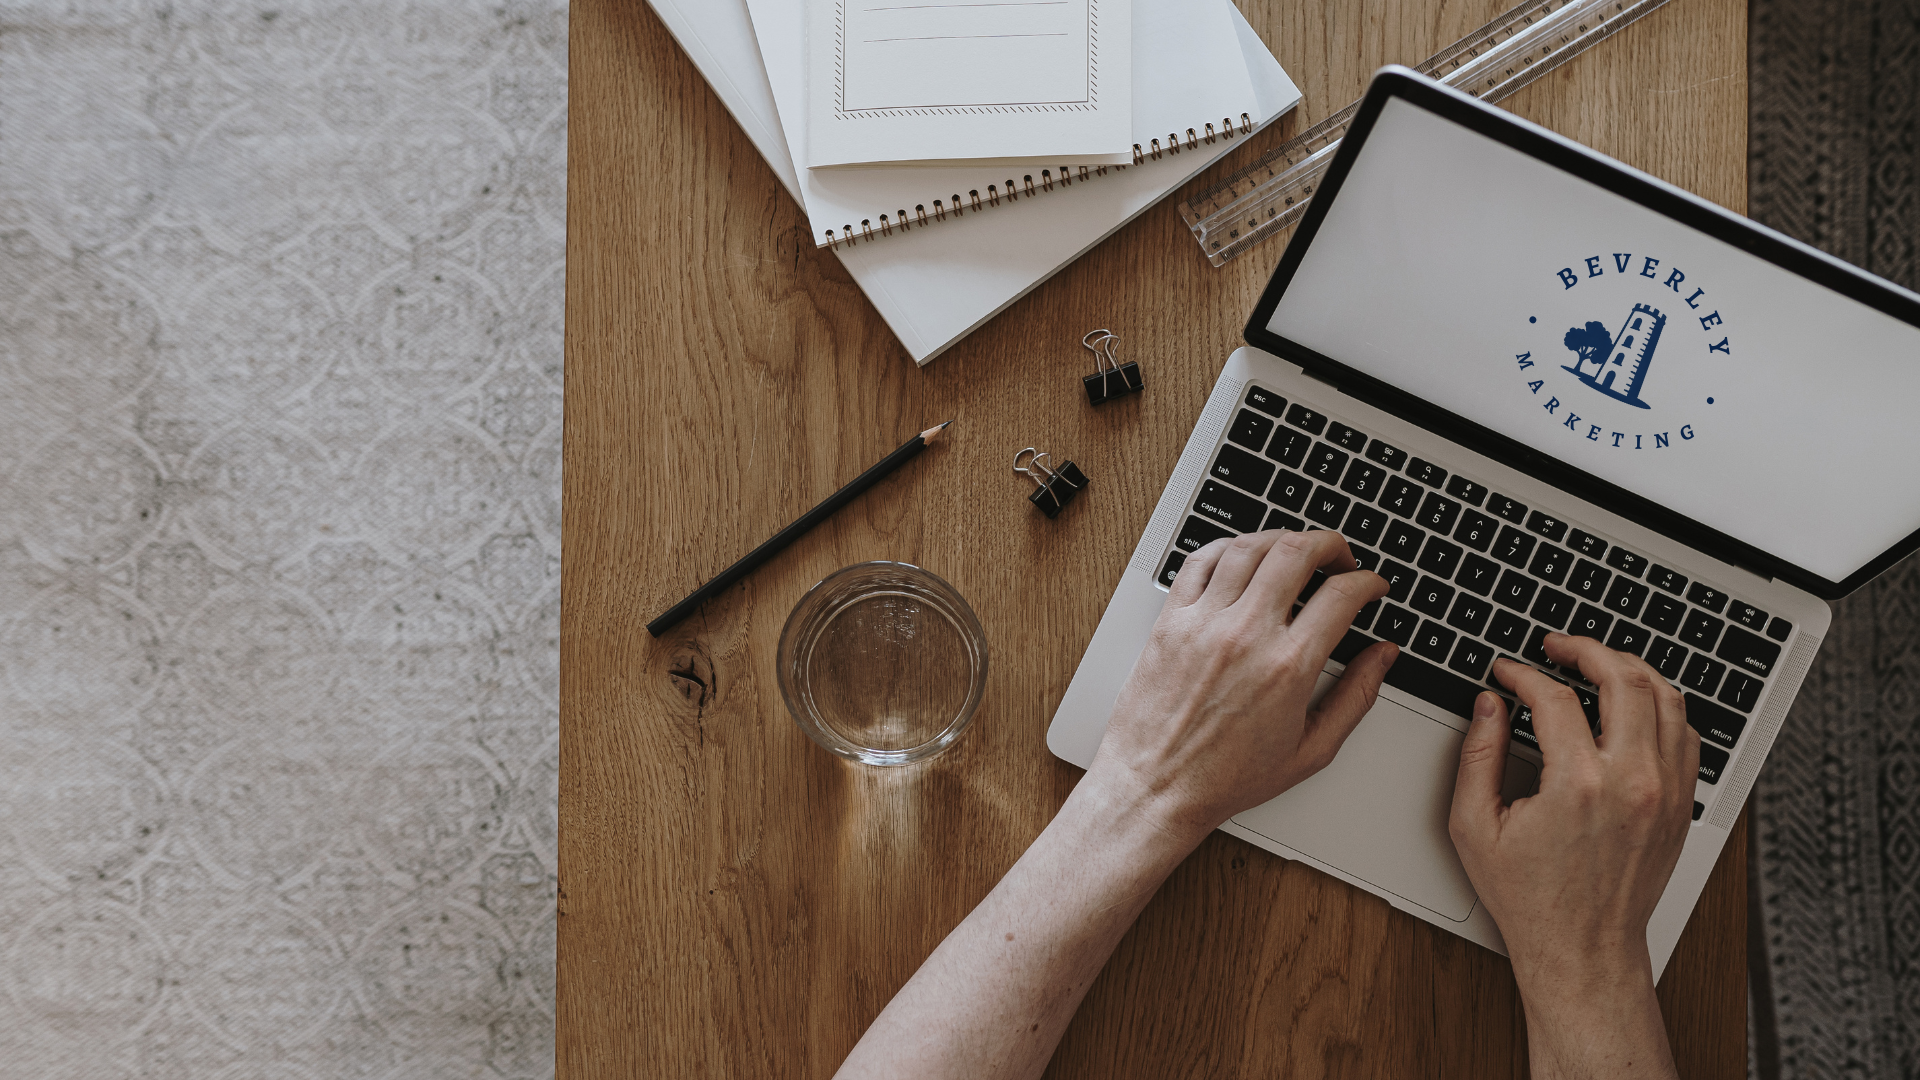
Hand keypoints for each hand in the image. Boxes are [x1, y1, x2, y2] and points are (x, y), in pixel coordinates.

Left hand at [1085, 530, 1398, 842]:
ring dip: (1281, 539)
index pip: (1341, 594)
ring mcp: (1204, 623)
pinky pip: (1199, 561)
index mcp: (1288, 667)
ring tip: (1295, 553)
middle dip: (1330, 544)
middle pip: (1297, 552)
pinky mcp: (1170, 621)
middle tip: (1340, 558)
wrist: (1156, 787)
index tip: (1371, 585)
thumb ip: (1356, 697)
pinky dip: (1227, 547)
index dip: (1368, 582)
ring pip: (1249, 547)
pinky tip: (1242, 557)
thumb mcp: (1311, 750)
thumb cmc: (1227, 778)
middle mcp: (1246, 635)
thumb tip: (1383, 656)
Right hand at [1449, 634, 1695, 1078]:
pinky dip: (1660, 705)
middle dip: (1585, 650)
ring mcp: (1665, 792)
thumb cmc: (1530, 899)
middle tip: (1557, 647)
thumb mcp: (1476, 828)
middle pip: (1623, 678)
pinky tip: (1632, 703)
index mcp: (1577, 785)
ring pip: (1666, 698)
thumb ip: (1478, 756)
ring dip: (1629, 669)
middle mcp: (1631, 782)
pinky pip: (1685, 733)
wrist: (1583, 950)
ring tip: (1597, 664)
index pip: (1554, 697)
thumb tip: (1488, 706)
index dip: (1523, 674)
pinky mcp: (1681, 805)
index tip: (1506, 672)